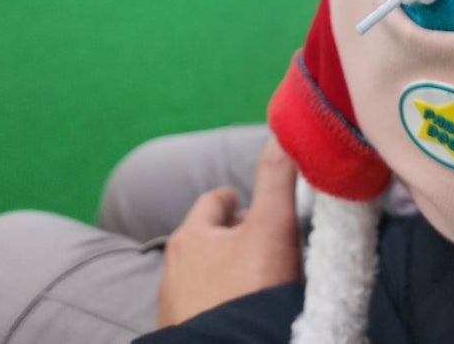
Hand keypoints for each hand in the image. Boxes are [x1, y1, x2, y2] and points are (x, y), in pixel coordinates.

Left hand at [156, 135, 301, 326]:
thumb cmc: (249, 292)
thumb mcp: (271, 228)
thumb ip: (276, 177)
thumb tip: (283, 130)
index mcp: (188, 238)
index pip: (213, 202)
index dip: (238, 200)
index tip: (257, 207)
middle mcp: (171, 271)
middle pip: (206, 240)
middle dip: (233, 239)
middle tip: (267, 246)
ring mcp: (172, 309)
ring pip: (201, 278)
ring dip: (224, 275)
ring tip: (256, 283)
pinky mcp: (178, 336)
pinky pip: (200, 309)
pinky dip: (218, 304)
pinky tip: (239, 311)